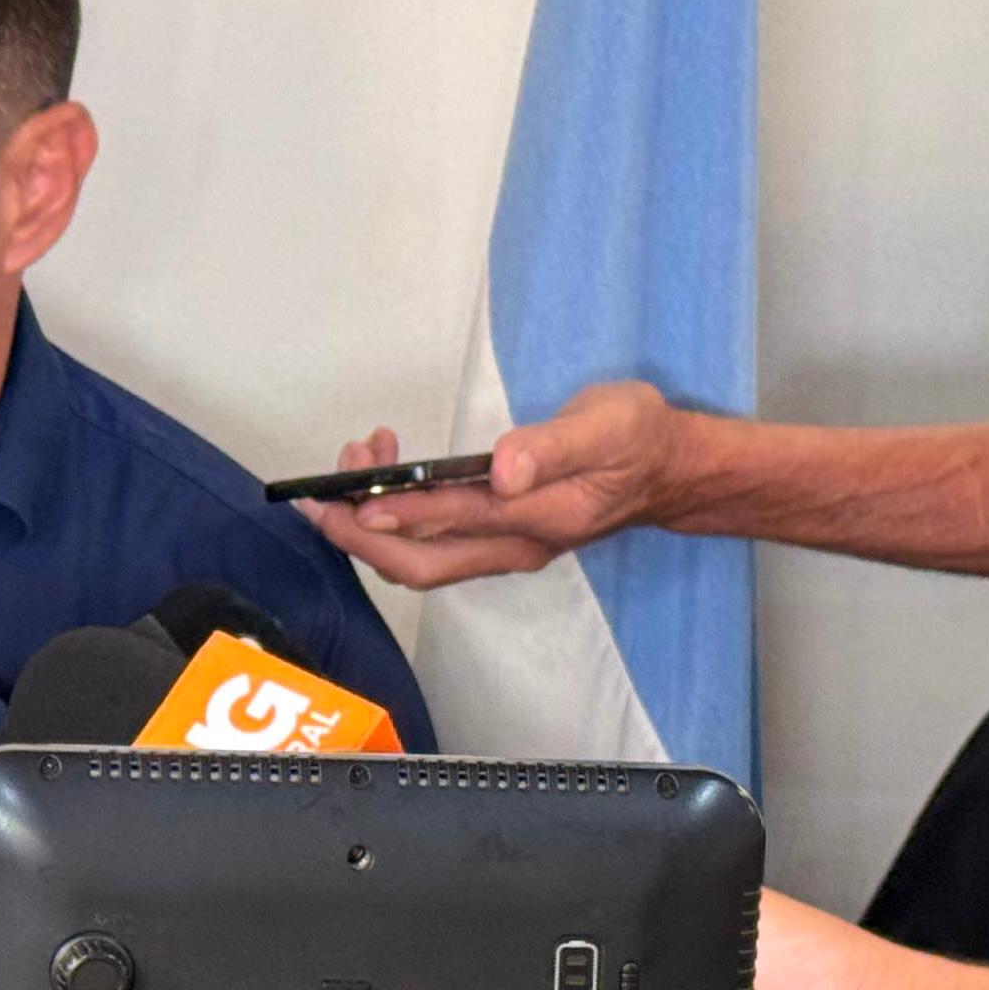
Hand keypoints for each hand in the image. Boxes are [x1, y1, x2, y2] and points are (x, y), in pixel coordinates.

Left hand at [294, 384, 693, 589]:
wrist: (672, 470)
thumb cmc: (641, 438)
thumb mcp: (609, 425)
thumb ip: (553, 448)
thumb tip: (503, 470)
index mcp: (540, 519)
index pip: (454, 523)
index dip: (397, 515)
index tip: (348, 501)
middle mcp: (515, 547)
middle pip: (420, 564)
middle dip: (358, 535)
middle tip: (315, 494)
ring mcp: (505, 549)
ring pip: (421, 558)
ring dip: (371, 522)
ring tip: (355, 458)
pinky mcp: (498, 538)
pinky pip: (432, 542)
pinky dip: (395, 515)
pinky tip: (387, 471)